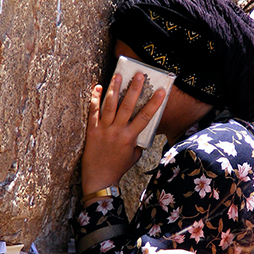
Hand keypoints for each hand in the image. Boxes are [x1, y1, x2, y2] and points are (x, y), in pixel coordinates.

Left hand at [81, 73, 164, 204]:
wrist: (99, 179)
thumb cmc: (118, 168)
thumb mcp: (134, 156)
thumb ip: (137, 141)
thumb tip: (140, 128)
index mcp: (130, 137)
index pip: (145, 116)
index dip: (154, 103)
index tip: (162, 91)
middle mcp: (117, 131)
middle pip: (127, 106)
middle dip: (135, 89)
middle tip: (139, 75)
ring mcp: (103, 129)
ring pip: (110, 105)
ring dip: (115, 89)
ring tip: (118, 75)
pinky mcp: (92, 130)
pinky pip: (93, 111)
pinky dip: (95, 98)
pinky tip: (99, 87)